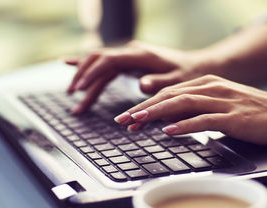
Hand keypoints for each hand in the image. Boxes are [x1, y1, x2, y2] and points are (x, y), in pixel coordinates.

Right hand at [65, 41, 205, 113]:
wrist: (196, 65)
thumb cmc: (188, 74)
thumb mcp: (178, 82)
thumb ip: (159, 83)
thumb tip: (141, 85)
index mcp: (141, 55)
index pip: (109, 60)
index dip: (92, 73)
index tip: (80, 88)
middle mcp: (132, 52)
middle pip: (99, 60)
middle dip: (83, 76)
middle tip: (73, 96)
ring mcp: (129, 55)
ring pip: (99, 63)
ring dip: (85, 78)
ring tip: (73, 96)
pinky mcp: (128, 61)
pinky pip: (104, 63)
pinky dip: (88, 67)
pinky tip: (69, 64)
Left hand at [114, 75, 266, 145]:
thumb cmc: (256, 114)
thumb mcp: (222, 106)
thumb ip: (196, 110)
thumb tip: (169, 121)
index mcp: (208, 84)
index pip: (170, 93)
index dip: (147, 105)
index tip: (129, 118)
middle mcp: (213, 88)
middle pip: (170, 96)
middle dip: (143, 109)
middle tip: (123, 120)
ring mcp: (224, 101)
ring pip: (182, 104)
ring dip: (156, 114)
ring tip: (137, 122)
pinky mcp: (235, 117)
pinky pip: (204, 120)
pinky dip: (184, 125)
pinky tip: (169, 131)